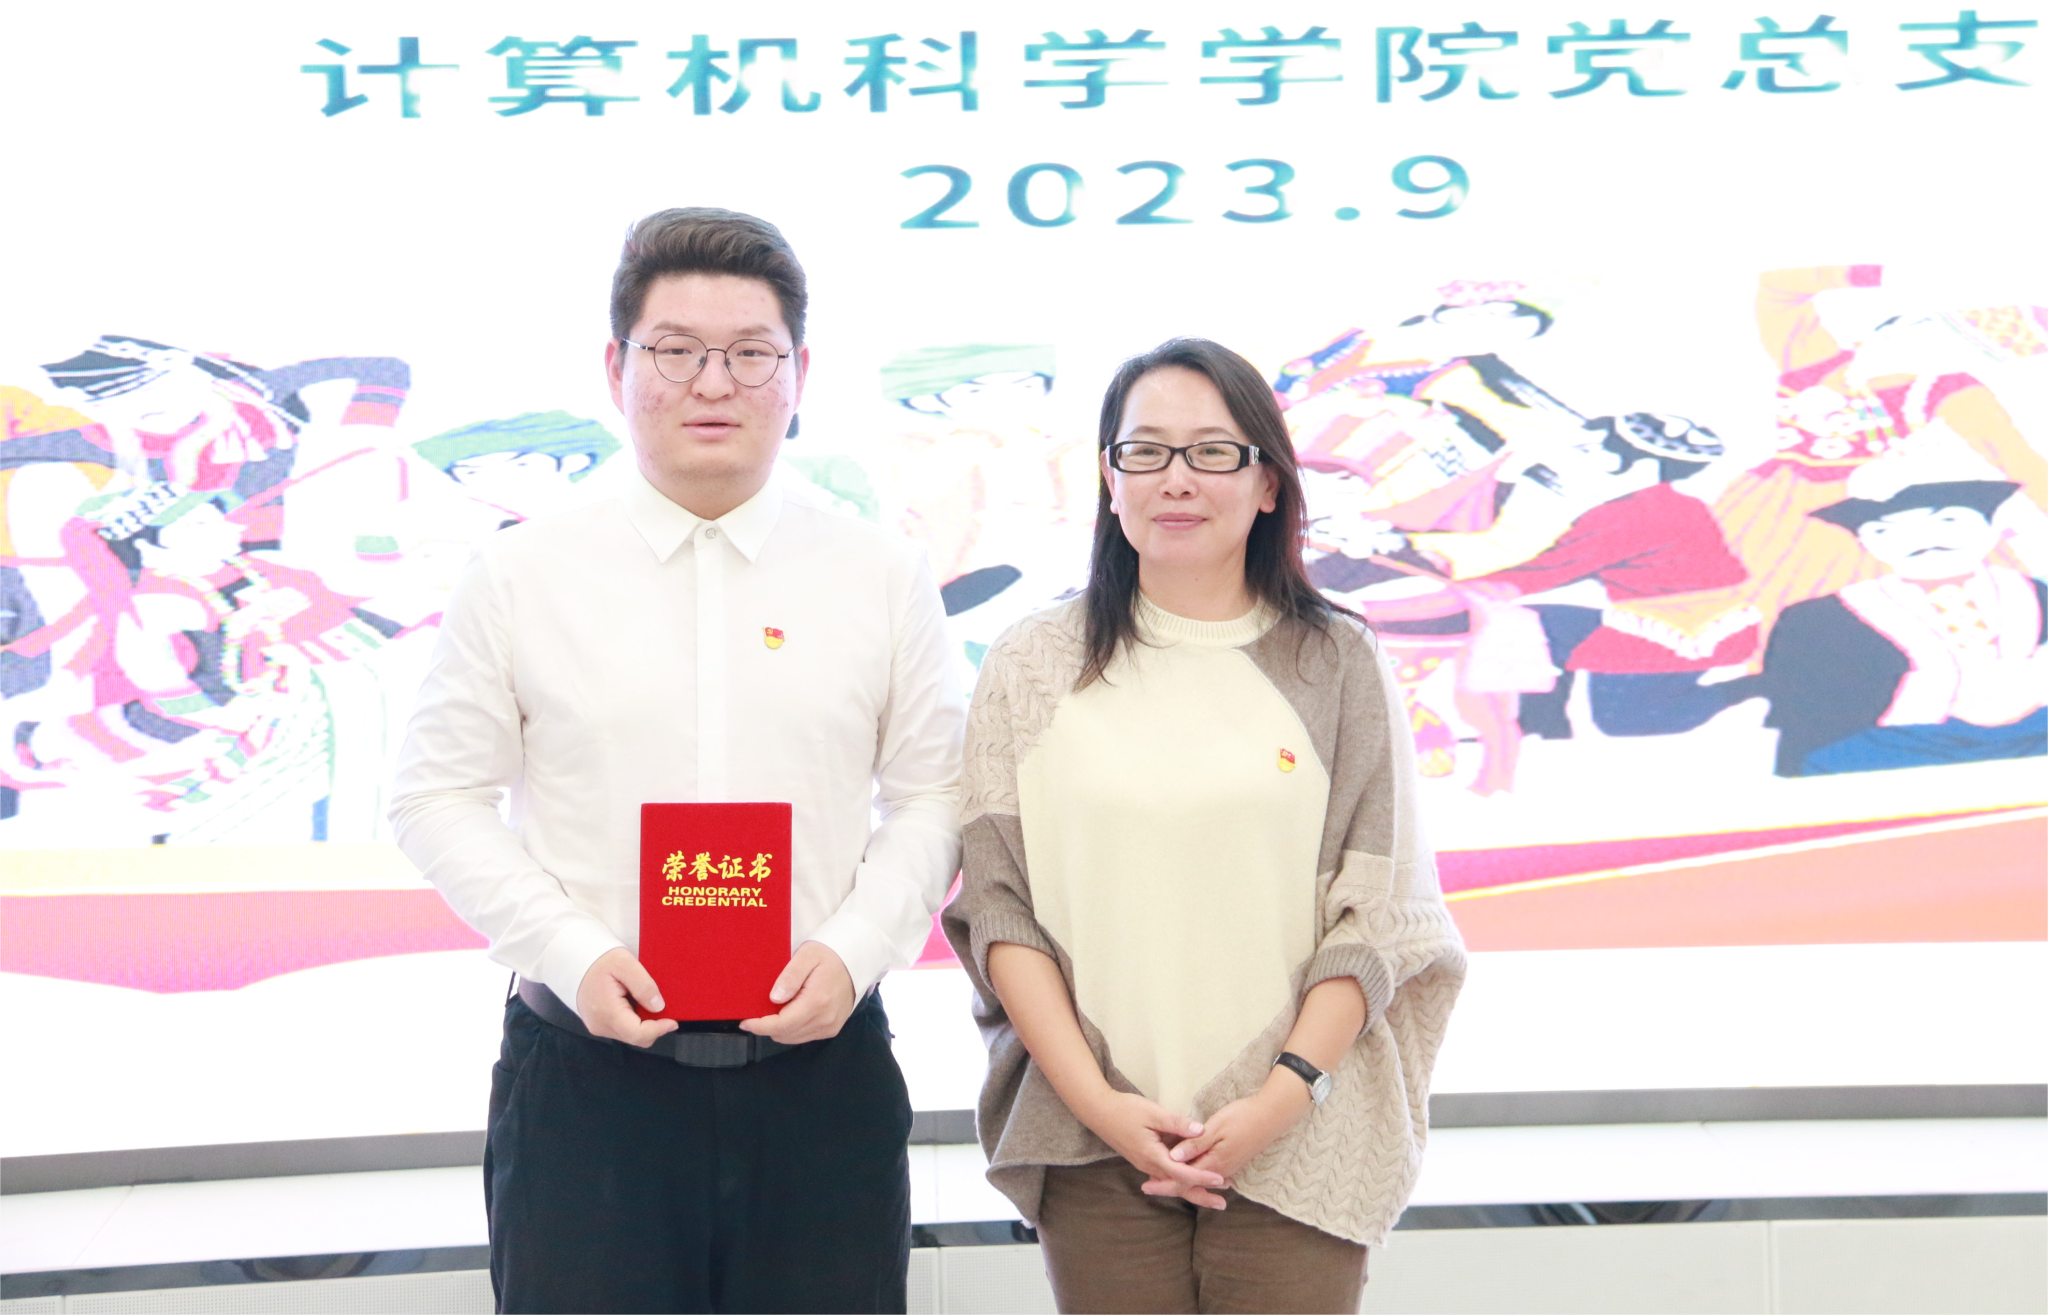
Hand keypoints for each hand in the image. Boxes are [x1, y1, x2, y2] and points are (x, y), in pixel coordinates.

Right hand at [575, 947, 680, 1046]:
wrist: (574, 960)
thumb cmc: (598, 960)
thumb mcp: (624, 964)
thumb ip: (643, 985)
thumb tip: (659, 1007)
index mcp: (608, 1013)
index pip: (638, 1034)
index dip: (659, 1030)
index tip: (673, 1021)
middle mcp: (601, 1025)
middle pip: (636, 1037)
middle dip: (653, 1026)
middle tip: (660, 1006)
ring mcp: (598, 1026)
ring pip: (630, 1034)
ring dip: (643, 1022)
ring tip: (642, 999)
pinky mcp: (598, 1024)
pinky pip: (622, 1028)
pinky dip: (633, 1019)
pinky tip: (633, 1002)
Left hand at [740, 941, 856, 1043]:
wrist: (856, 960)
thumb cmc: (830, 955)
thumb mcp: (807, 956)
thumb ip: (790, 977)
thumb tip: (774, 998)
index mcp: (816, 1002)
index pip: (782, 1025)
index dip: (760, 1026)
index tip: (745, 1022)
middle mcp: (825, 1019)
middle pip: (785, 1034)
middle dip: (767, 1027)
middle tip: (758, 1011)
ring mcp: (830, 1026)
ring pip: (793, 1038)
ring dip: (779, 1029)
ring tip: (775, 1010)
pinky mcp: (832, 1028)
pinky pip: (804, 1036)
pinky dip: (792, 1029)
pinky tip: (790, 1012)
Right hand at [1071, 1089, 1231, 1209]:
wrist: (1099, 1112)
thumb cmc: (1125, 1110)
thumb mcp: (1153, 1113)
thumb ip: (1177, 1123)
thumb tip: (1202, 1131)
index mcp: (1153, 1156)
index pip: (1182, 1173)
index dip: (1202, 1177)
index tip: (1221, 1179)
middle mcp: (1149, 1165)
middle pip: (1179, 1186)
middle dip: (1201, 1195)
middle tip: (1223, 1203)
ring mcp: (1145, 1165)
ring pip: (1172, 1183)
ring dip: (1193, 1189)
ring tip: (1214, 1194)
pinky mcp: (1144, 1160)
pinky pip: (1166, 1176)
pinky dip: (1181, 1181)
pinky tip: (1191, 1180)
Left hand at [1151, 1075, 1311, 1191]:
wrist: (1272, 1116)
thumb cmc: (1243, 1117)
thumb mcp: (1216, 1128)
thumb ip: (1194, 1145)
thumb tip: (1173, 1159)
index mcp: (1214, 1163)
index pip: (1183, 1178)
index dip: (1164, 1182)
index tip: (1146, 1185)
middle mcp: (1220, 1170)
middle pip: (1190, 1183)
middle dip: (1168, 1185)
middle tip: (1147, 1186)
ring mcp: (1228, 1167)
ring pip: (1199, 1179)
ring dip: (1180, 1181)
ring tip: (1161, 1180)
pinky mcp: (1232, 1160)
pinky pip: (1208, 1174)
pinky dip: (1194, 1175)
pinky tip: (1186, 1171)